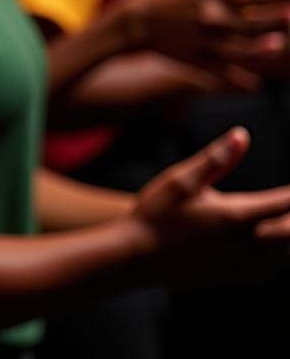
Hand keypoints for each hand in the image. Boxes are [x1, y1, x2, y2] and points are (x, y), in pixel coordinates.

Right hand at [108, 0, 289, 76]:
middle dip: (274, 1)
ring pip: (240, 38)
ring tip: (281, 40)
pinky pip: (223, 67)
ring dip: (261, 39)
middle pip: (249, 4)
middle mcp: (212, 9)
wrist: (137, 22)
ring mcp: (207, 34)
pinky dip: (240, 77)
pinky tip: (258, 83)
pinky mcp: (201, 55)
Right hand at [131, 126, 289, 285]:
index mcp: (235, 216)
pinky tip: (275, 242)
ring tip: (286, 218)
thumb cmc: (156, 214)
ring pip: (286, 253)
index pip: (284, 203)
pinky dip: (281, 252)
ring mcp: (244, 264)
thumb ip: (215, 158)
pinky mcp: (237, 276)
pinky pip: (273, 267)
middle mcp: (246, 243)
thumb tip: (241, 136)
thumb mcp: (180, 179)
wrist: (138, 255)